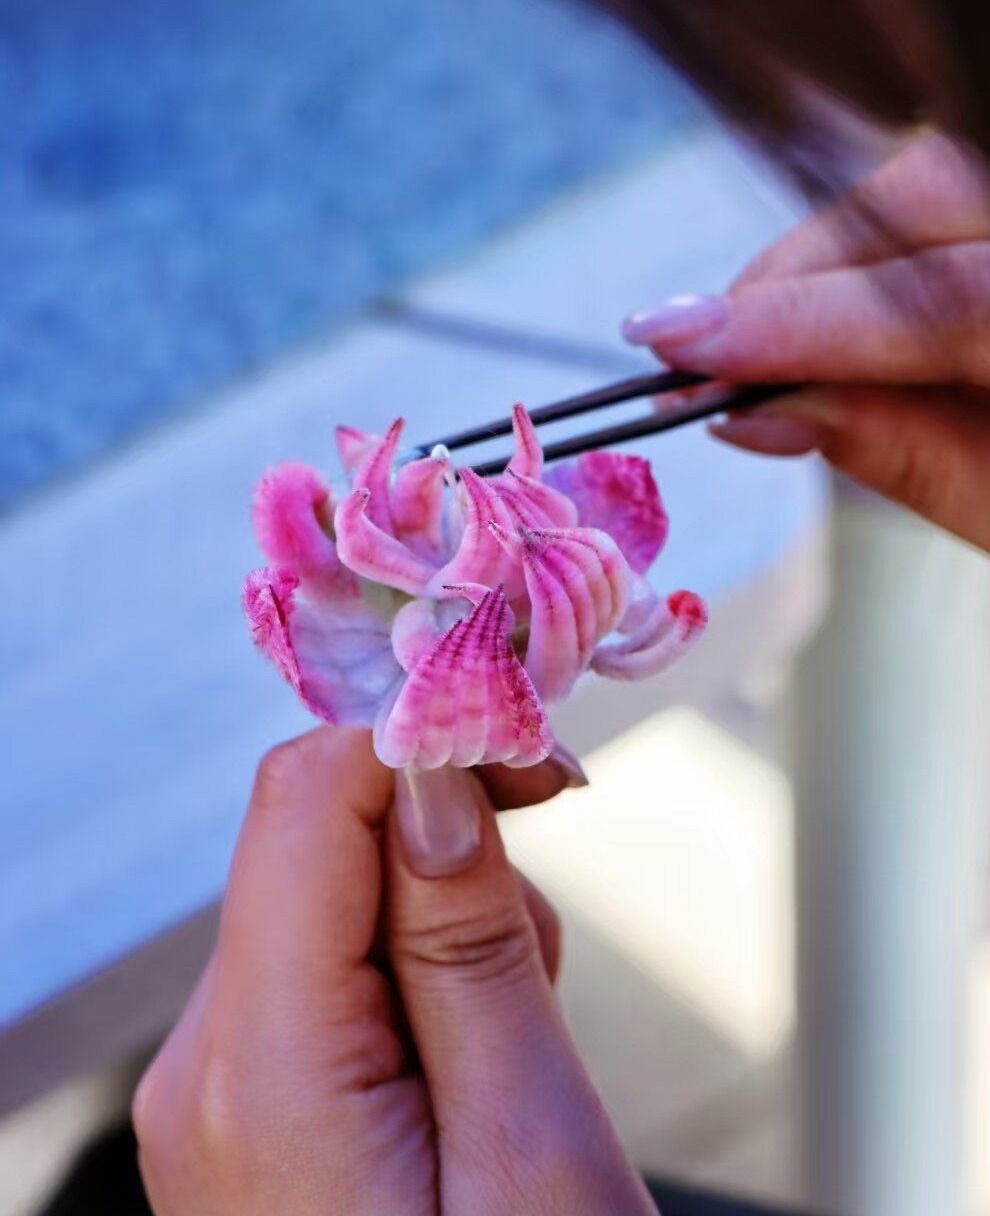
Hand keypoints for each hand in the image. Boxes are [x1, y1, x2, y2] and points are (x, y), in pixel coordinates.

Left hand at [133, 728, 655, 1214]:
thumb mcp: (530, 1152)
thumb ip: (468, 950)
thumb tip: (433, 781)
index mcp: (258, 1070)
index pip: (306, 798)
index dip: (421, 742)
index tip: (535, 752)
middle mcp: (205, 1063)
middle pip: (312, 836)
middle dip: (443, 832)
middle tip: (548, 907)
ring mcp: (218, 1085)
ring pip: (329, 892)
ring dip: (442, 906)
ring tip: (522, 1017)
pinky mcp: (252, 1099)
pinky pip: (328, 964)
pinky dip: (415, 959)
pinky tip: (475, 1042)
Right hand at [623, 132, 989, 551]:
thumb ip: (901, 451)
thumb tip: (760, 410)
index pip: (947, 304)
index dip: (803, 327)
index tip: (686, 351)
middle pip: (927, 199)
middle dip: (794, 278)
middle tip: (697, 354)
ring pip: (923, 178)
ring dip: (819, 259)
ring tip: (749, 341)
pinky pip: (939, 190)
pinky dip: (863, 245)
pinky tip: (817, 304)